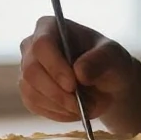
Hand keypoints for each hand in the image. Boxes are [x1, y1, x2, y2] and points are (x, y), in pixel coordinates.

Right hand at [19, 16, 136, 122]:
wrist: (107, 83)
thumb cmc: (109, 62)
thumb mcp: (113, 56)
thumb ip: (100, 60)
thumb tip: (80, 72)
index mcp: (49, 27)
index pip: (42, 45)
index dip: (54, 67)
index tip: (72, 85)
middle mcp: (31, 46)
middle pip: (31, 71)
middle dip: (58, 93)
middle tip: (83, 105)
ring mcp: (27, 69)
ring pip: (31, 92)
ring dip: (61, 106)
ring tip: (87, 107)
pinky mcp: (28, 91)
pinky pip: (34, 106)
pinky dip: (57, 113)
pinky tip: (75, 111)